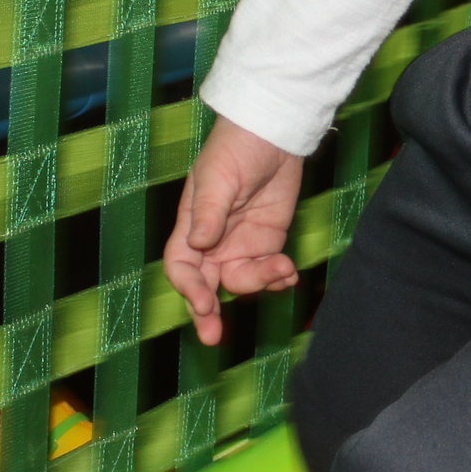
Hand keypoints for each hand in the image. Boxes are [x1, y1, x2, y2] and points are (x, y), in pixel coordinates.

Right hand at [162, 115, 304, 345]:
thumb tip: (199, 243)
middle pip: (205, 286)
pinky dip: (277, 279)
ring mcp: (240, 245)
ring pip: (241, 282)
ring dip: (259, 284)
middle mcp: (212, 243)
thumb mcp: (217, 179)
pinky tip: (288, 274)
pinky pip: (268, 272)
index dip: (188, 289)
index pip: (181, 267)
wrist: (272, 134)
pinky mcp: (268, 243)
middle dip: (207, 313)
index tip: (203, 303)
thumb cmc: (235, 149)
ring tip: (282, 269)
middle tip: (214, 336)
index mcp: (190, 228)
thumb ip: (209, 213)